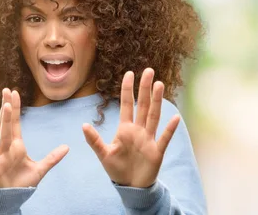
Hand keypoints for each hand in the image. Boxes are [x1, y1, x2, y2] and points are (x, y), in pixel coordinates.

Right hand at [0, 88, 68, 187]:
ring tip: (6, 105)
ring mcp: (0, 154)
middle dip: (9, 107)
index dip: (17, 109)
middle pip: (8, 123)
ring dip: (4, 119)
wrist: (11, 197)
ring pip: (3, 134)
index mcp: (17, 145)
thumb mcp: (41, 169)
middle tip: (7, 90)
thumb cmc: (22, 182)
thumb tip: (67, 147)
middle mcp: (7, 147)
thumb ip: (53, 158)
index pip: (16, 123)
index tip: (15, 93)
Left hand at [82, 68, 179, 187]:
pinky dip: (169, 129)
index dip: (127, 89)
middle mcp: (138, 130)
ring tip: (159, 85)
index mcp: (125, 129)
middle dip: (145, 88)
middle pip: (143, 105)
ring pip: (154, 116)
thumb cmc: (117, 169)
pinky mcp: (157, 151)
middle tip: (148, 70)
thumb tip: (82, 125)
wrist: (131, 186)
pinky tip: (175, 117)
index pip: (126, 104)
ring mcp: (149, 139)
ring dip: (157, 101)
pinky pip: (164, 138)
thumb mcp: (103, 155)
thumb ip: (94, 141)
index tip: (129, 73)